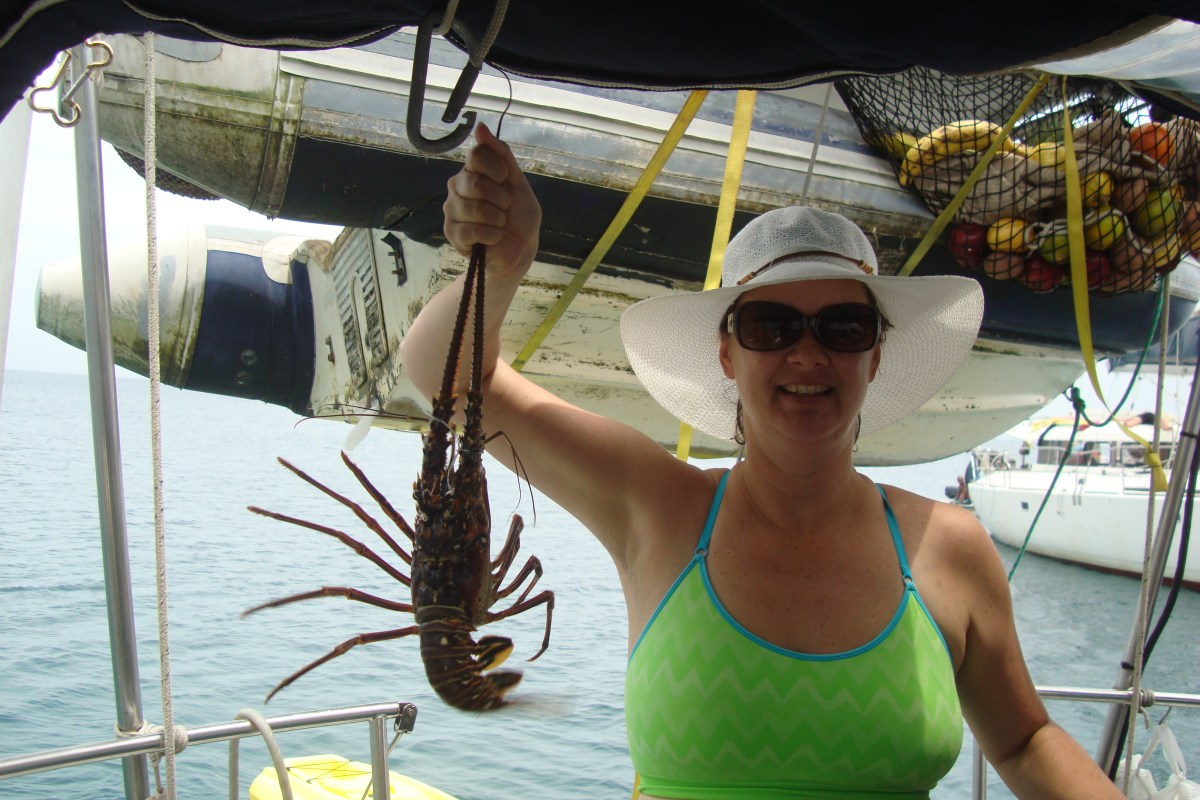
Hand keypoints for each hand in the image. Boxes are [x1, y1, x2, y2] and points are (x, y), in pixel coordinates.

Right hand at [444, 123, 541, 279]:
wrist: (520, 248)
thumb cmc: (519, 215)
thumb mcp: (517, 181)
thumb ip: (501, 154)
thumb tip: (480, 127)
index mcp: (472, 170)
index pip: (477, 155)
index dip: (497, 169)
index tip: (506, 180)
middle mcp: (457, 187)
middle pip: (474, 182)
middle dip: (500, 198)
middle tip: (505, 207)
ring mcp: (452, 210)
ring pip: (474, 208)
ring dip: (498, 219)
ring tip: (500, 224)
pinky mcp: (452, 233)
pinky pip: (472, 230)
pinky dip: (492, 235)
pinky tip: (494, 238)